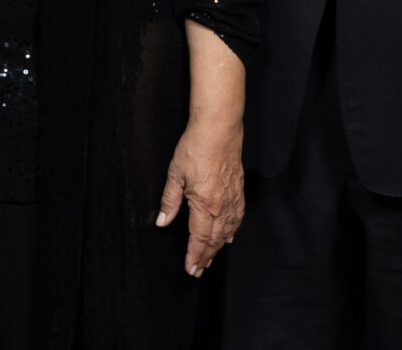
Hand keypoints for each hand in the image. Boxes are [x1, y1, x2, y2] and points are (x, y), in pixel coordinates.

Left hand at [157, 116, 244, 274]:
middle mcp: (222, 207)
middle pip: (214, 239)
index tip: (190, 268)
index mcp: (205, 204)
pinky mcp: (239, 192)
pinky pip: (237, 219)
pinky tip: (228, 238)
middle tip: (198, 271)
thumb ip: (170, 201)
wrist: (218, 131)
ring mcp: (233, 200)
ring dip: (217, 248)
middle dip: (205, 257)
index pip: (199, 238)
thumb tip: (162, 222)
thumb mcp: (175, 174)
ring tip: (210, 259)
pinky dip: (231, 231)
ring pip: (226, 232)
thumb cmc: (195, 148)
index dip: (194, 255)